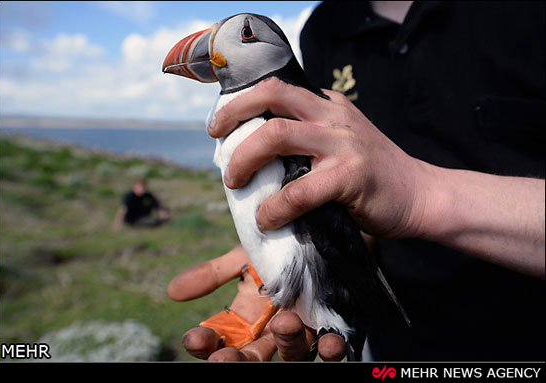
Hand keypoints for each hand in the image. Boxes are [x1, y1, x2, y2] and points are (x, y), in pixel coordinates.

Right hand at [168, 245, 345, 360]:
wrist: (314, 230)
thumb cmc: (276, 245)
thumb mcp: (242, 256)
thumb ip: (212, 274)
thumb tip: (172, 291)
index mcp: (246, 316)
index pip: (219, 337)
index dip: (205, 342)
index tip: (194, 337)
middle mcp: (270, 328)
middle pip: (250, 355)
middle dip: (235, 360)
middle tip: (224, 358)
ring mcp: (301, 329)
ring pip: (291, 352)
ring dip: (286, 343)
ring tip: (283, 323)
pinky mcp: (330, 324)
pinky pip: (330, 345)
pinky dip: (330, 347)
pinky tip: (329, 341)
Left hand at [208, 77, 431, 238]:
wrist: (420, 194)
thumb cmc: (374, 175)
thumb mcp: (341, 142)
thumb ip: (309, 139)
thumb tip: (258, 157)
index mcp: (328, 105)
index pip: (277, 89)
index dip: (242, 102)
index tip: (220, 123)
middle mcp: (333, 115)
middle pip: (272, 96)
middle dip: (233, 115)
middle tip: (216, 139)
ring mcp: (342, 143)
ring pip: (278, 135)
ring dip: (245, 158)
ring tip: (234, 181)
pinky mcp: (350, 176)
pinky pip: (299, 191)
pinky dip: (276, 207)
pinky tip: (267, 218)